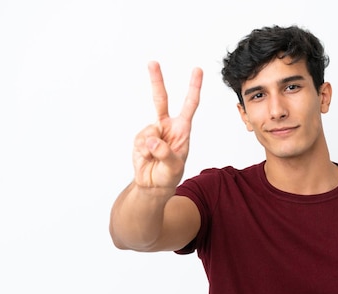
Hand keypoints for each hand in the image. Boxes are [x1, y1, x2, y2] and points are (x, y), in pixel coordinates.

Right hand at [132, 61, 202, 188]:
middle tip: (153, 62)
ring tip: (156, 159)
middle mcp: (167, 126)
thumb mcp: (173, 168)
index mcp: (182, 129)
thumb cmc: (169, 175)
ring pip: (149, 129)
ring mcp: (152, 131)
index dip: (193, 87)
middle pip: (160, 99)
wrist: (152, 185)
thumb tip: (153, 140)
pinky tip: (147, 158)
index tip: (197, 70)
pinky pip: (140, 140)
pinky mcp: (140, 138)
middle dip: (156, 80)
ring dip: (151, 148)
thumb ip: (166, 154)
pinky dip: (143, 151)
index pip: (190, 105)